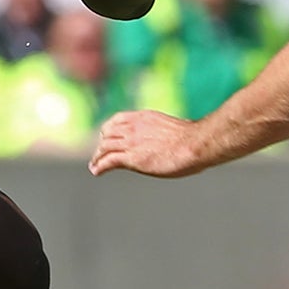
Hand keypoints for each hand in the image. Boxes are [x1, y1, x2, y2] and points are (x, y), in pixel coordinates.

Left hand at [90, 108, 206, 177]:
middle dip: (102, 143)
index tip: (107, 135)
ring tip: (95, 165)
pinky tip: (97, 171)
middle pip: (108, 133)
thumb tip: (179, 135)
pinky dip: (100, 166)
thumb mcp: (174, 128)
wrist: (194, 144)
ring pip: (105, 148)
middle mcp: (133, 127)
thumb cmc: (193, 139)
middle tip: (100, 153)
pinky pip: (109, 161)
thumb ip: (167, 132)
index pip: (118, 119)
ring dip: (97, 157)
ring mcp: (131, 142)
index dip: (110, 128)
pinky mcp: (132, 158)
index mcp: (144, 117)